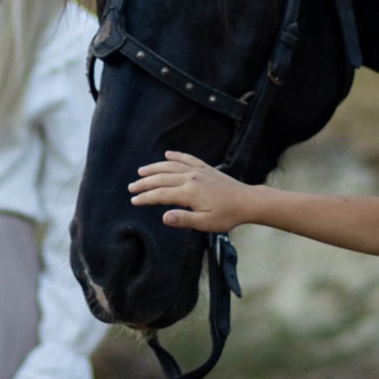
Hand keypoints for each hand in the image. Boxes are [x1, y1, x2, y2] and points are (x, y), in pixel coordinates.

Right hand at [128, 153, 249, 237]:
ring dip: (155, 168)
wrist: (247, 201)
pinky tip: (168, 154)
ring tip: (141, 171)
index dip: (146, 198)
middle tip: (131, 188)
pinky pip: (187, 158)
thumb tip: (164, 217)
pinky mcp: (206, 168)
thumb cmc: (227, 215)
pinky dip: (176, 156)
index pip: (161, 194)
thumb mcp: (205, 223)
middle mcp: (191, 178)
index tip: (134, 201)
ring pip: (171, 166)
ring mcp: (198, 171)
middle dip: (145, 183)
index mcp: (189, 193)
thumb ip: (183, 219)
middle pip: (162, 179)